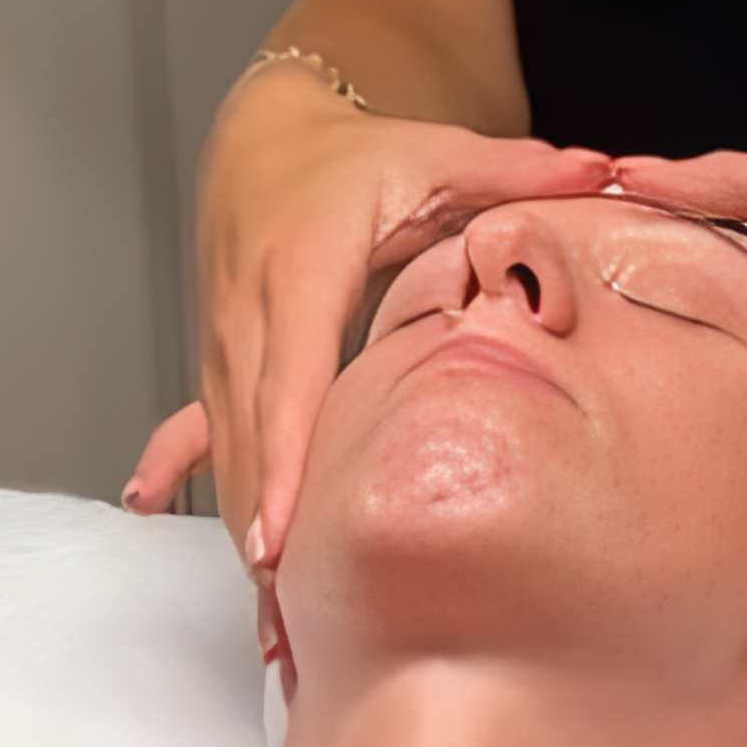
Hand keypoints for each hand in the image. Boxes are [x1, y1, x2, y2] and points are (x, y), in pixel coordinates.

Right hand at [122, 74, 612, 576]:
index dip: (283, 458)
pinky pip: (196, 421)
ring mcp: (225, 337)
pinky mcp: (220, 356)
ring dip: (241, 522)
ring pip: (224, 442)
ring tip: (267, 613)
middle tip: (284, 612)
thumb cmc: (351, 156)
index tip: (278, 535)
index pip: (290, 375)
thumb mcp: (433, 153)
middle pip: (250, 431)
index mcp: (302, 265)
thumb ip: (514, 171)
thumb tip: (598, 172)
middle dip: (262, 523)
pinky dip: (179, 469)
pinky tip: (148, 507)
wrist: (267, 133)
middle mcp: (250, 309)